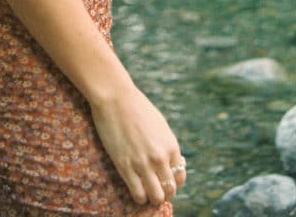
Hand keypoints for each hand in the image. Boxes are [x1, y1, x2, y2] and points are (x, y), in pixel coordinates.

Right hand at [90, 86, 185, 206]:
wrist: (115, 97)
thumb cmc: (137, 108)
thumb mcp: (160, 125)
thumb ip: (166, 145)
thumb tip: (170, 163)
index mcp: (171, 146)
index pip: (180, 178)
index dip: (174, 184)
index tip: (165, 182)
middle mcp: (160, 158)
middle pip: (170, 190)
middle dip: (164, 193)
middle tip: (156, 190)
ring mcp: (142, 163)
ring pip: (156, 197)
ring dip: (152, 198)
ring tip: (147, 193)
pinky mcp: (125, 166)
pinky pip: (138, 194)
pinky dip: (139, 198)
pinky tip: (137, 192)